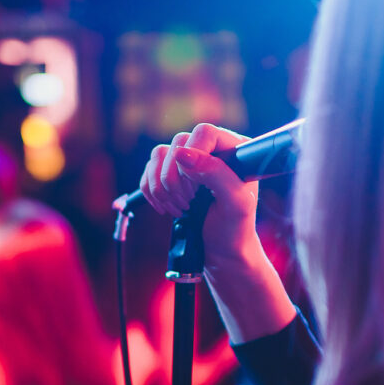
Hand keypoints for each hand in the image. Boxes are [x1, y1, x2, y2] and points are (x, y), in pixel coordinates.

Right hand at [138, 125, 296, 343]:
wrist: (221, 252)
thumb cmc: (235, 229)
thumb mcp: (234, 204)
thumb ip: (215, 174)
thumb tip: (181, 154)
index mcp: (234, 150)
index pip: (205, 132)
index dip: (194, 156)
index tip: (195, 185)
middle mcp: (211, 151)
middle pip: (178, 142)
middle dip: (177, 178)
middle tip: (190, 203)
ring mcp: (189, 162)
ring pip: (159, 155)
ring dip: (163, 186)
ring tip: (181, 208)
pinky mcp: (171, 176)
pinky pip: (148, 170)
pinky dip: (152, 191)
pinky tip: (168, 208)